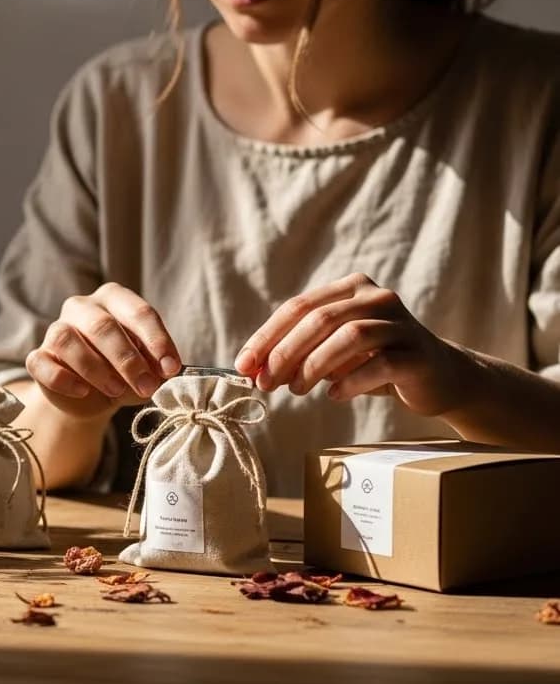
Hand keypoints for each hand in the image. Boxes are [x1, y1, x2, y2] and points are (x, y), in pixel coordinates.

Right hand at [25, 283, 182, 418]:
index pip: (138, 312)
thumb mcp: (146, 368)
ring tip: (116, 391)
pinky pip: (42, 363)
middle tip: (146, 386)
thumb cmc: (123, 372)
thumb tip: (162, 373)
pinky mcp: (38, 357)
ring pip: (68, 340)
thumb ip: (154, 367)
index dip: (156, 341)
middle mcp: (82, 307)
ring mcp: (56, 330)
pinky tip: (83, 392)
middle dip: (128, 359)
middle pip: (102, 325)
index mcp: (114, 300)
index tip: (170, 369)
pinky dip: (63, 379)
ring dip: (96, 369)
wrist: (91, 398)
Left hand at [234, 272, 474, 414]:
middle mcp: (377, 298)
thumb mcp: (332, 354)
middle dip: (284, 352)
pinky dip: (349, 381)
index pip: (298, 307)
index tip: (243, 365)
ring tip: (296, 390)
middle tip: (266, 383)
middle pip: (320, 319)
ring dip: (314, 365)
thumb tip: (254, 370)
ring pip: (349, 336)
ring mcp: (401, 324)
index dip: (266, 336)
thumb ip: (297, 354)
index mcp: (351, 289)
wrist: (440, 378)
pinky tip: (334, 395)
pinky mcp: (419, 354)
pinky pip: (379, 364)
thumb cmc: (375, 363)